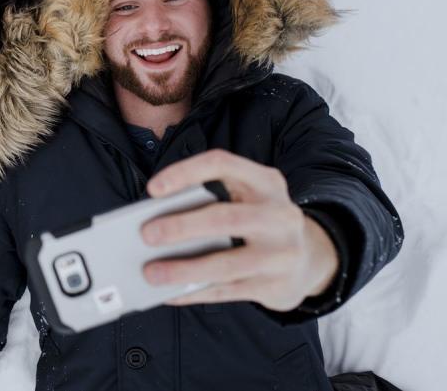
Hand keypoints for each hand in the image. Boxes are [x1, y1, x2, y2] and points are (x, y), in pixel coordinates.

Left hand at [140, 149, 338, 311]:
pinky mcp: (276, 286)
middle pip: (224, 218)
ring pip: (224, 265)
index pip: (222, 164)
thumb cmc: (258, 221)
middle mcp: (279, 215)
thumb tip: (155, 222)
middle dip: (180, 227)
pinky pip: (226, 291)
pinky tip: (169, 294)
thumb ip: (210, 202)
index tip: (152, 189)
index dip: (185, 173)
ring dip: (182, 270)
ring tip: (150, 273)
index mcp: (266, 182)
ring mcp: (282, 254)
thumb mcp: (246, 200)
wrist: (311, 258)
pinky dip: (193, 293)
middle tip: (146, 234)